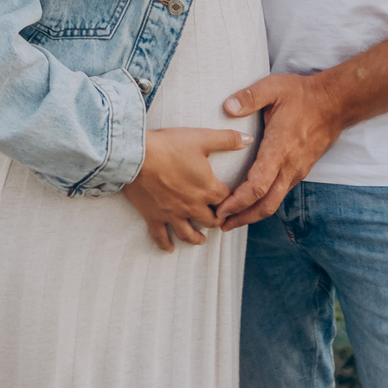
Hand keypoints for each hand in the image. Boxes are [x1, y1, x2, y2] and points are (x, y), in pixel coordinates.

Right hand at [121, 127, 246, 252]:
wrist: (137, 155)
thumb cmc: (170, 145)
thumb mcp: (202, 138)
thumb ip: (228, 139)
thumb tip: (249, 138)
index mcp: (207, 189)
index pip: (227, 200)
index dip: (231, 200)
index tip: (231, 200)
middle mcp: (193, 206)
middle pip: (211, 221)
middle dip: (216, 220)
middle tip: (217, 219)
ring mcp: (173, 214)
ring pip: (189, 234)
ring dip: (197, 238)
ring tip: (201, 240)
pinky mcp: (154, 217)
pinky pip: (161, 236)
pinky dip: (165, 244)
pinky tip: (170, 249)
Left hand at [214, 73, 344, 229]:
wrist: (336, 102)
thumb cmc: (303, 94)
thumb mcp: (274, 87)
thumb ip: (249, 97)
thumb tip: (227, 107)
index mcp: (279, 148)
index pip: (258, 185)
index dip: (238, 201)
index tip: (219, 209)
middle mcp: (289, 166)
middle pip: (265, 204)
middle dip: (242, 218)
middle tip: (220, 224)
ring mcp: (297, 170)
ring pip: (274, 202)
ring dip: (252, 214)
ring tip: (231, 218)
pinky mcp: (300, 170)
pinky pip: (280, 193)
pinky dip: (264, 203)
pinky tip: (251, 202)